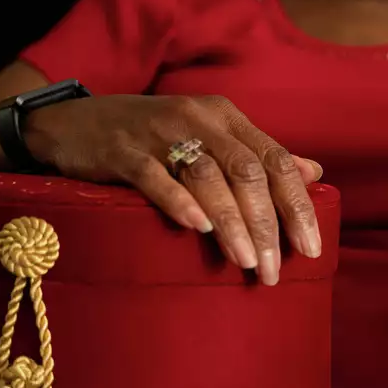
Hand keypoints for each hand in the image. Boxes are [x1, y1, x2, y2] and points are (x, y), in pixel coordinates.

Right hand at [23, 94, 322, 285]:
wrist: (73, 123)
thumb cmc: (153, 137)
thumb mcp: (211, 137)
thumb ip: (259, 155)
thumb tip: (313, 172)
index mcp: (227, 118)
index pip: (275, 160)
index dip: (296, 204)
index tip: (310, 247)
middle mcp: (199, 120)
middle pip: (246, 172)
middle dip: (266, 224)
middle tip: (274, 269)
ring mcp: (159, 132)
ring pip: (207, 176)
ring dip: (231, 222)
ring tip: (246, 262)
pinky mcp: (122, 149)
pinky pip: (154, 175)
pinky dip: (178, 200)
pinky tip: (198, 227)